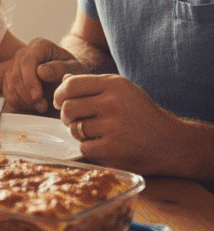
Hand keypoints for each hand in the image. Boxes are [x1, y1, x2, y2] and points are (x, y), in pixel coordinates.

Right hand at [2, 38, 85, 113]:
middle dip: (27, 94)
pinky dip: (17, 102)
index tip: (37, 96)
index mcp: (39, 45)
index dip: (29, 80)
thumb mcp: (74, 69)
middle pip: (15, 74)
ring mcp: (15, 64)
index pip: (26, 61)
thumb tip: (41, 71)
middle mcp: (24, 52)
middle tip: (42, 106)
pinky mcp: (11, 77)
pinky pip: (7, 91)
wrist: (67, 76)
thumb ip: (60, 69)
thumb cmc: (72, 71)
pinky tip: (32, 105)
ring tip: (41, 106)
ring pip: (10, 84)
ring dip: (23, 99)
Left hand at [54, 73, 187, 175]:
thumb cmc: (142, 114)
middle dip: (66, 116)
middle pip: (68, 107)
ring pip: (75, 128)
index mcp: (113, 85)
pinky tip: (102, 145)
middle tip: (74, 120)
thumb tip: (64, 81)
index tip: (60, 102)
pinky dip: (88, 148)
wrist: (172, 143)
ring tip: (92, 132)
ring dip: (78, 132)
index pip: (71, 85)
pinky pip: (84, 147)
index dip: (59, 94)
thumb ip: (94, 85)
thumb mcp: (122, 91)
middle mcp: (112, 103)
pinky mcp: (114, 150)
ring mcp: (113, 127)